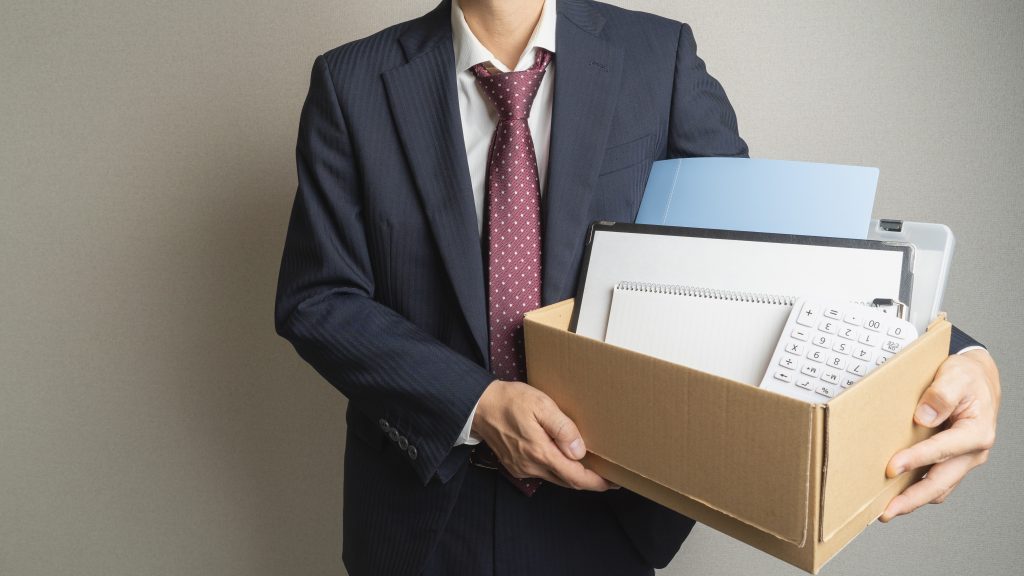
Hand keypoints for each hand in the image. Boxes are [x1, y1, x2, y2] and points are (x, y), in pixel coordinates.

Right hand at [472, 379, 613, 491]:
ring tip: (588, 465)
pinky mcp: (515, 465)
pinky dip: (556, 469)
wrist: (478, 405)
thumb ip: (563, 428)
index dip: (596, 482)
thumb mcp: (541, 405)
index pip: (575, 477)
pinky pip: (542, 473)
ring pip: (555, 478)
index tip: (612, 482)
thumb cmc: (510, 401)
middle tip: (606, 474)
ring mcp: (522, 468)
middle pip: (567, 482)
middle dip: (588, 480)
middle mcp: (531, 466)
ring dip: (572, 475)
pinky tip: (562, 458)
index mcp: (540, 453)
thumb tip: (580, 451)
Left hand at [881, 349, 999, 520]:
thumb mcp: (955, 375)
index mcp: (977, 432)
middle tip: (886, 511)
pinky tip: (897, 494)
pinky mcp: (952, 462)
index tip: (891, 469)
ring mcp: (963, 460)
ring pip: (939, 488)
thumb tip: (922, 418)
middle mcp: (973, 452)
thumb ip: (940, 395)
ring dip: (913, 501)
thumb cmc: (966, 377)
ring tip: (887, 511)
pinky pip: (936, 481)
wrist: (977, 379)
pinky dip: (917, 490)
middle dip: (913, 499)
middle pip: (941, 481)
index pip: (943, 450)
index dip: (916, 460)